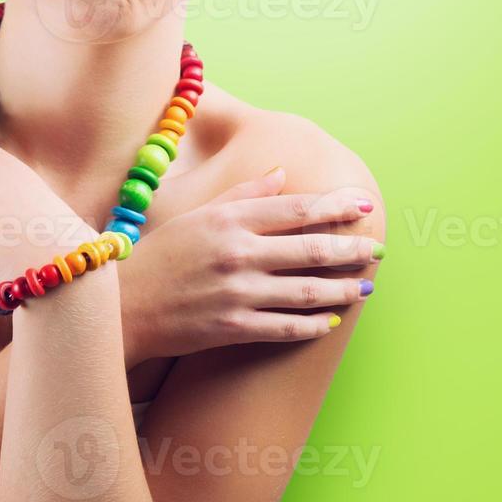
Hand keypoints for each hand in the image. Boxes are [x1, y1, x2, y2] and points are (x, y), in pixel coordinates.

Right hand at [120, 167, 382, 363]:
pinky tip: (330, 322)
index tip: (363, 205)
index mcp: (230, 218)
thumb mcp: (199, 213)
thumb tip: (281, 174)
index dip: (335, 206)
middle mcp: (238, 252)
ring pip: (304, 290)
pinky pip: (284, 326)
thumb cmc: (162, 254)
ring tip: (365, 288)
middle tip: (377, 249)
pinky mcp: (232, 327)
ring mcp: (237, 292)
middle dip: (350, 248)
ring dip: (341, 289)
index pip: (296, 209)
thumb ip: (244, 194)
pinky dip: (312, 325)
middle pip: (309, 248)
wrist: (124, 304)